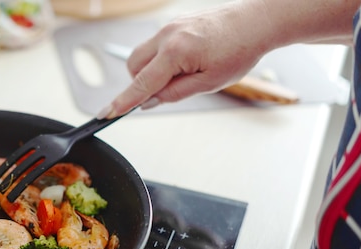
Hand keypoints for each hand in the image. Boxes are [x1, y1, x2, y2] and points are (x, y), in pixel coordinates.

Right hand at [99, 1, 273, 117]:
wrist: (255, 23)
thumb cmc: (238, 51)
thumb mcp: (208, 83)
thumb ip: (174, 94)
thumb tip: (149, 101)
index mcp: (175, 52)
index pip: (141, 83)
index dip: (123, 101)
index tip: (106, 113)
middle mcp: (167, 35)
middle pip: (133, 67)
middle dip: (141, 84)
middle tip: (168, 91)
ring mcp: (168, 27)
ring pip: (141, 56)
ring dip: (151, 72)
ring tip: (182, 75)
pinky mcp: (173, 24)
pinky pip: (155, 46)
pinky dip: (160, 60)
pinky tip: (186, 62)